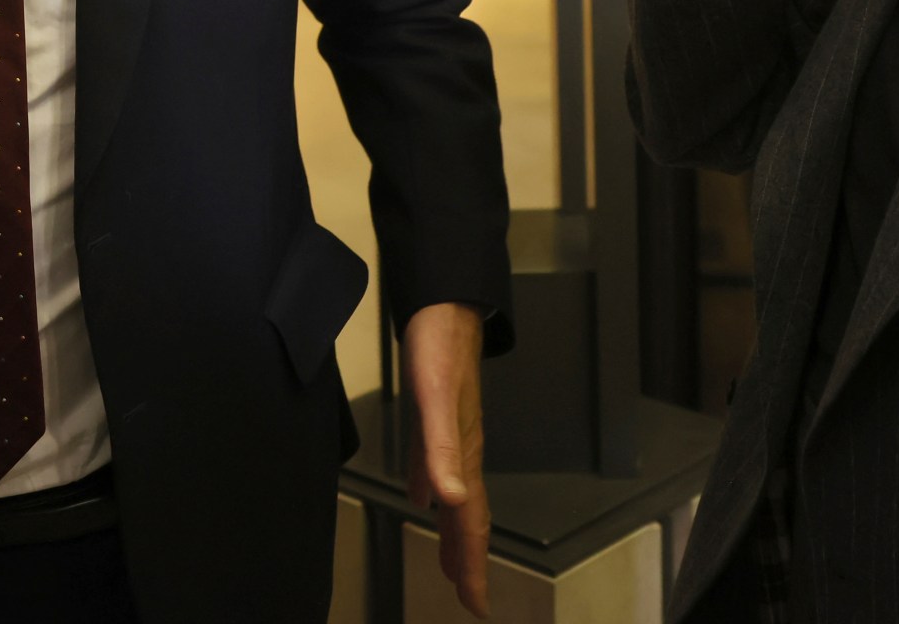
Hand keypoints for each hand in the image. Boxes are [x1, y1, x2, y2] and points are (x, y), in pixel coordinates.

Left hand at [403, 302, 489, 617]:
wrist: (444, 303)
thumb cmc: (438, 349)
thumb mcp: (434, 399)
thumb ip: (439, 450)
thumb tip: (447, 501)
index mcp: (463, 455)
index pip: (470, 522)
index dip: (472, 563)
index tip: (477, 602)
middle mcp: (462, 450)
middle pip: (467, 517)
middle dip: (468, 558)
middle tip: (470, 596)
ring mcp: (451, 434)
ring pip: (456, 496)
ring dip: (453, 531)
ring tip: (449, 560)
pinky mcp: (436, 416)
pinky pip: (437, 467)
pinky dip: (432, 489)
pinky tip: (422, 497)